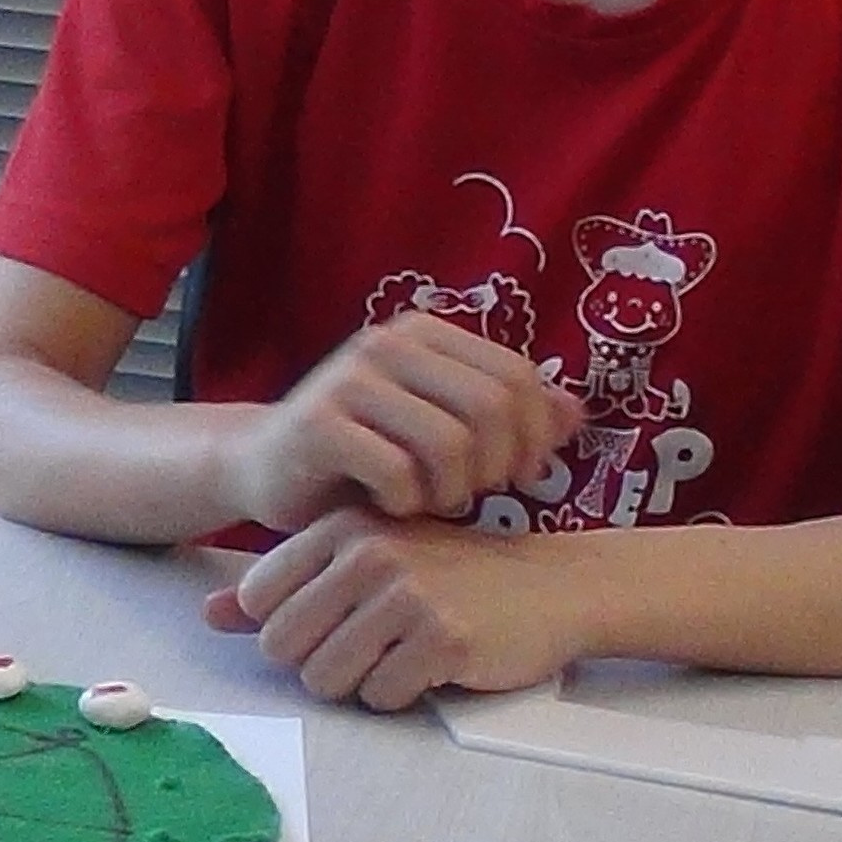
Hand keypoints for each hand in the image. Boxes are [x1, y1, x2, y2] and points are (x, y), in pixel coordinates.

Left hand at [205, 510, 580, 708]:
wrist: (551, 586)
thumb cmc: (451, 574)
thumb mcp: (366, 560)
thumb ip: (285, 586)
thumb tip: (209, 615)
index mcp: (340, 528)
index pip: (259, 603)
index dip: (291, 626)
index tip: (339, 616)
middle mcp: (368, 554)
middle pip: (284, 648)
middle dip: (320, 661)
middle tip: (372, 643)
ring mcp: (406, 595)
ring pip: (327, 680)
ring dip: (360, 683)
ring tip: (401, 653)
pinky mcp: (441, 639)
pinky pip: (382, 697)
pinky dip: (403, 694)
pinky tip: (433, 664)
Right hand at [226, 318, 578, 530]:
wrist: (266, 468)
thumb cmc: (364, 454)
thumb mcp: (439, 429)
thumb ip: (506, 417)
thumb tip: (575, 414)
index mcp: (425, 333)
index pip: (516, 376)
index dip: (534, 435)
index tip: (521, 477)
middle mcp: (388, 343)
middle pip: (491, 408)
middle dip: (496, 466)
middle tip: (474, 495)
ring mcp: (351, 381)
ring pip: (450, 443)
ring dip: (452, 490)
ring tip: (432, 502)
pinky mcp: (320, 426)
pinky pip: (398, 472)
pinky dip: (408, 503)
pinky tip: (393, 507)